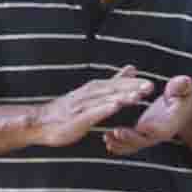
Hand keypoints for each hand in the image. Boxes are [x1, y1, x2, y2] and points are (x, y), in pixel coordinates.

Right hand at [29, 70, 157, 150]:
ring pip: (103, 100)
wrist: (40, 121)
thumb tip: (132, 69)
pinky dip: (102, 108)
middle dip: (131, 88)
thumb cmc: (67, 110)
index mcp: (94, 89)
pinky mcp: (75, 119)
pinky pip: (90, 113)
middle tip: (149, 87)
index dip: (134, 83)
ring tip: (137, 97)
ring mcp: (81, 106)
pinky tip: (114, 107)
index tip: (151, 84)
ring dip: (121, 97)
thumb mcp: (93, 93)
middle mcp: (88, 94)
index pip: (116, 84)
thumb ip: (113, 82)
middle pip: (113, 89)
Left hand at [96, 75, 191, 155]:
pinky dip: (118, 145)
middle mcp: (158, 133)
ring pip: (133, 145)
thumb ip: (182, 86)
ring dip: (120, 143)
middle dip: (130, 138)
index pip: (162, 129)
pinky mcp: (140, 136)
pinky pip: (128, 145)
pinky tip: (106, 139)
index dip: (152, 128)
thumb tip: (181, 83)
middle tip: (116, 132)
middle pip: (144, 140)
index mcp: (171, 122)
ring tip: (106, 137)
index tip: (141, 126)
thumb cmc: (182, 95)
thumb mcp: (184, 88)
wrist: (181, 107)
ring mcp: (148, 136)